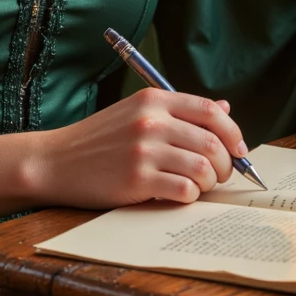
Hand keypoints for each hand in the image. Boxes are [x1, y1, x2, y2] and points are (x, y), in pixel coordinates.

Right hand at [31, 89, 246, 208]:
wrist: (56, 161)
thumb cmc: (99, 140)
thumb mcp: (136, 113)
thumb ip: (179, 112)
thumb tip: (224, 109)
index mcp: (153, 100)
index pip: (210, 111)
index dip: (233, 133)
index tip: (239, 150)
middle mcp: (151, 121)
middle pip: (213, 143)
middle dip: (226, 165)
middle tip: (218, 175)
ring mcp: (144, 151)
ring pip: (203, 169)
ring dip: (208, 183)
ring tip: (196, 185)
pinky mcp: (137, 179)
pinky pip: (185, 190)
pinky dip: (189, 196)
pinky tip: (177, 193)